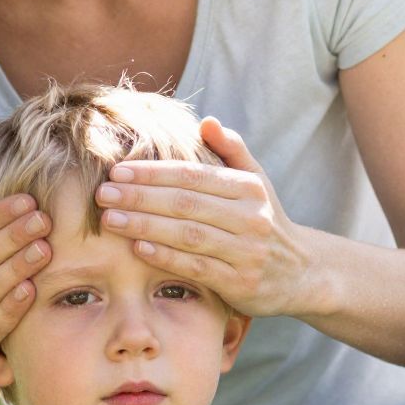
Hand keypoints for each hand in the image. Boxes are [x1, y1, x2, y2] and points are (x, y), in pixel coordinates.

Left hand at [94, 117, 311, 317]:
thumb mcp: (257, 182)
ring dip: (145, 226)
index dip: (152, 172)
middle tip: (103, 194)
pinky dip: (166, 257)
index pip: (192, 176)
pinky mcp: (241, 283)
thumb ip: (232, 151)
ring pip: (187, 235)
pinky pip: (197, 268)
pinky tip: (138, 249)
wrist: (302, 273)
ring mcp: (246, 252)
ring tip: (110, 220)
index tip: (117, 170)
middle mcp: (250, 218)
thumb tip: (207, 121)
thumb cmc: (266, 221)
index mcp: (248, 188)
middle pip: (185, 203)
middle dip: (140, 197)